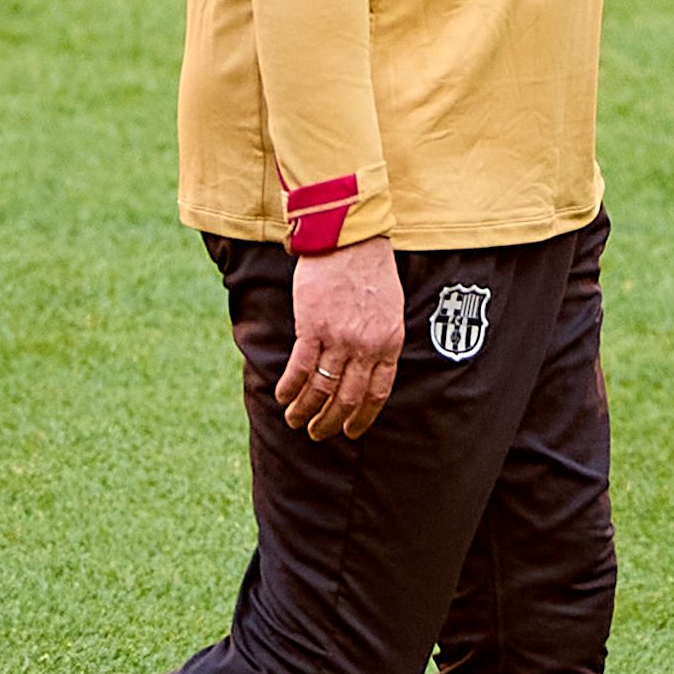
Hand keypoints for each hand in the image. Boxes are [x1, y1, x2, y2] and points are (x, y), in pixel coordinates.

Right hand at [276, 235, 400, 440]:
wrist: (350, 241)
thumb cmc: (372, 271)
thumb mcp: (391, 310)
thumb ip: (382, 341)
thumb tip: (369, 369)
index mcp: (389, 344)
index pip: (376, 394)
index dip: (361, 418)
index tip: (349, 432)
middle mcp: (366, 347)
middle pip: (347, 398)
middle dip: (329, 422)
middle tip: (316, 433)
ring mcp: (339, 339)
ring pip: (321, 389)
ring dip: (305, 411)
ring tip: (294, 420)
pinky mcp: (312, 328)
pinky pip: (300, 369)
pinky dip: (290, 388)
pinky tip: (283, 396)